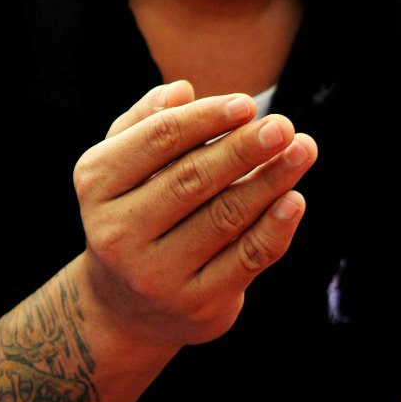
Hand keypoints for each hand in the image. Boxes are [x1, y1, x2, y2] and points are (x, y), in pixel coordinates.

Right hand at [71, 80, 316, 349]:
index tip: (248, 104)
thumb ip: (146, 124)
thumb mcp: (124, 170)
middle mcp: (118, 233)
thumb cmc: (135, 218)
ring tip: (303, 151)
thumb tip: (181, 90)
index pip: (158, 140)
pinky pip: (245, 258)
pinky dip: (275, 227)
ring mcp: (156, 275)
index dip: (206, 118)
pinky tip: (295, 200)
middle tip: (283, 126)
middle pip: (192, 179)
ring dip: (270, 180)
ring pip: (224, 217)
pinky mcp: (197, 304)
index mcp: (97, 184)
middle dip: (243, 148)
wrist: (127, 311)